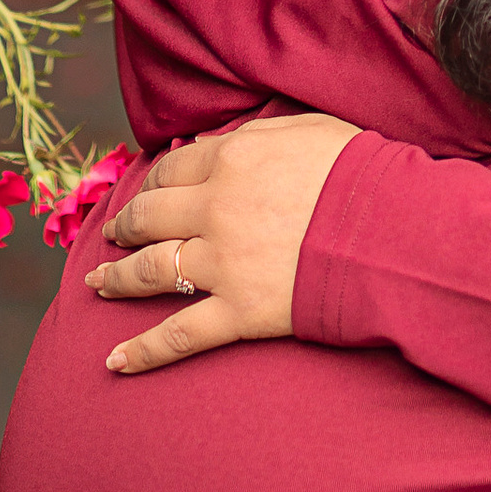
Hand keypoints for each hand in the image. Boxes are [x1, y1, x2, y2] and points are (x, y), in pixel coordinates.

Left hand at [87, 112, 361, 373]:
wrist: (394, 232)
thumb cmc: (361, 175)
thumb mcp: (308, 130)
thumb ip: (257, 136)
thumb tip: (221, 142)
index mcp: (231, 160)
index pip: (173, 169)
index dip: (153, 182)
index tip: (146, 192)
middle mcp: (215, 209)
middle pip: (150, 217)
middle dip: (126, 226)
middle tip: (113, 235)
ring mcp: (222, 263)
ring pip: (151, 271)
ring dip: (117, 278)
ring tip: (97, 284)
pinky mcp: (238, 313)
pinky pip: (178, 336)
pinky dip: (142, 351)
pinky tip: (114, 361)